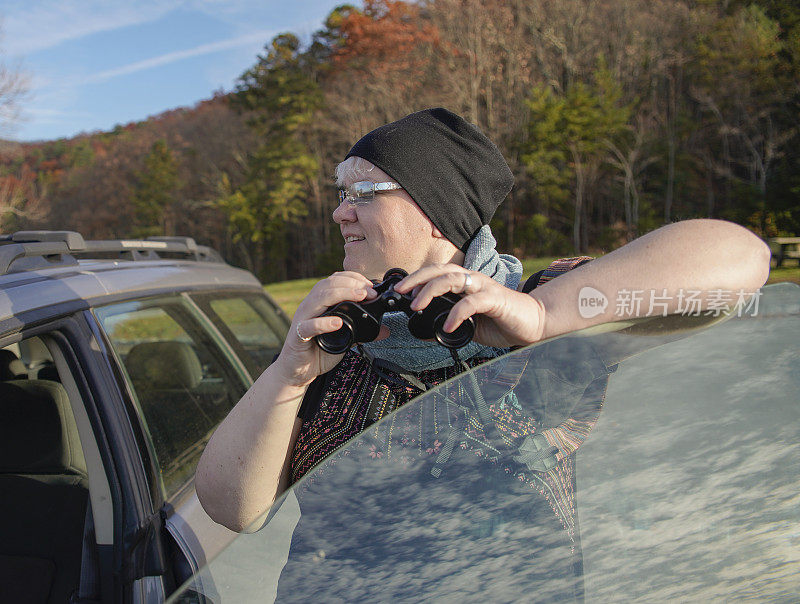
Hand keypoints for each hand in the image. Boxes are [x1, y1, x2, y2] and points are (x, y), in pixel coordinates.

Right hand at [272, 271, 383, 385]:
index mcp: (320, 303)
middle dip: (351, 284)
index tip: (370, 285)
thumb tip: (384, 330)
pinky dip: (323, 323)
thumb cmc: (319, 350)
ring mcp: (303, 319)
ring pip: (319, 299)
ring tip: (359, 297)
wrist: (298, 371)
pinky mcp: (298, 336)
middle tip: (370, 292)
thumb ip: (362, 331)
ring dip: (341, 294)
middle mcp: (310, 307)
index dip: (353, 278)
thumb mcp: (345, 338)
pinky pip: (309, 326)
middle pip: (328, 284)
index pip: (334, 280)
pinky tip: (338, 322)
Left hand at [394, 264, 545, 348]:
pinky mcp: (495, 299)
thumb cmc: (501, 321)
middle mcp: (473, 280)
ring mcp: (484, 287)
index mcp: (465, 283)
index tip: (400, 291)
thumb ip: (450, 324)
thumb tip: (427, 332)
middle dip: (416, 279)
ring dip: (430, 291)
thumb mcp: (469, 325)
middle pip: (439, 270)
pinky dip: (456, 314)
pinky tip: (447, 326)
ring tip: (416, 306)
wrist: (533, 323)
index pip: (436, 273)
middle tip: (401, 291)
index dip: (417, 279)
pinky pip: (471, 303)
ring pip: (452, 279)